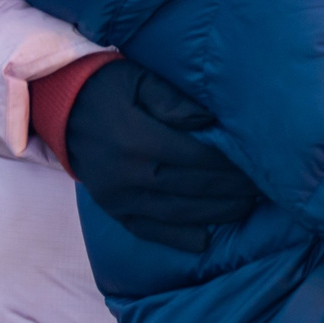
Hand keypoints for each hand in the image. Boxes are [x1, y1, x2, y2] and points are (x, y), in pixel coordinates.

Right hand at [63, 60, 260, 252]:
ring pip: (174, 213)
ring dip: (214, 214)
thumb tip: (210, 120)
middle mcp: (127, 174)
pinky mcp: (110, 208)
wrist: (60, 108)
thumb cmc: (108, 88)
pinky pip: (145, 230)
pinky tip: (203, 242)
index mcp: (137, 140)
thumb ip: (175, 100)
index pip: (196, 158)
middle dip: (230, 190)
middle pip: (191, 188)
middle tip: (263, 190)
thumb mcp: (141, 80)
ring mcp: (116, 197)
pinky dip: (176, 238)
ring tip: (246, 209)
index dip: (229, 164)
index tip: (258, 164)